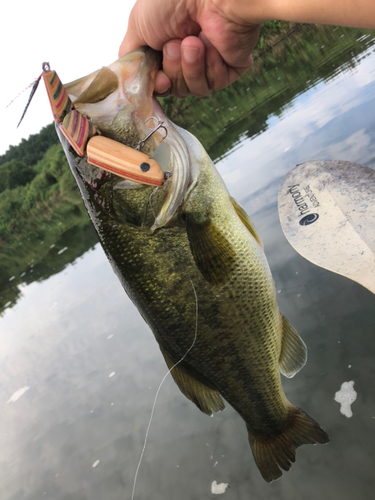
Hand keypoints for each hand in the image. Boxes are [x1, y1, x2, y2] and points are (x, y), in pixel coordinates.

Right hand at [118, 0, 260, 97]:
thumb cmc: (172, 1)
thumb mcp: (137, 26)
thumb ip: (131, 57)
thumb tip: (129, 80)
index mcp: (167, 45)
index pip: (161, 82)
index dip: (159, 86)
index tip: (160, 81)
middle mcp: (189, 55)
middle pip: (176, 89)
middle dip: (174, 71)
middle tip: (175, 45)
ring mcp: (211, 61)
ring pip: (196, 89)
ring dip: (190, 68)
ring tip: (193, 42)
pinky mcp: (231, 66)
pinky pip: (216, 83)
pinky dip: (210, 66)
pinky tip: (212, 45)